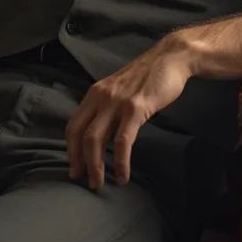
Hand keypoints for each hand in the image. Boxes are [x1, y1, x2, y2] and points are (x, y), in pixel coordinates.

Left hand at [65, 40, 192, 190]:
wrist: (170, 58)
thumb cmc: (148, 76)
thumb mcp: (119, 89)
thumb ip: (108, 108)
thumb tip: (101, 135)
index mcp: (95, 93)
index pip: (73, 125)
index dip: (71, 150)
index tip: (75, 168)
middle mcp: (101, 97)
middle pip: (80, 135)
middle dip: (79, 162)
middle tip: (84, 182)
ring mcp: (117, 102)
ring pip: (95, 139)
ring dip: (95, 166)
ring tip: (99, 184)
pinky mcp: (135, 108)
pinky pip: (122, 141)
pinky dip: (120, 162)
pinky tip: (122, 175)